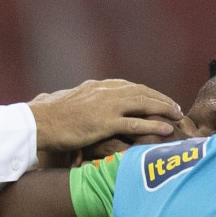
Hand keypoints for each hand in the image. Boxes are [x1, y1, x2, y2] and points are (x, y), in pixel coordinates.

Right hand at [31, 80, 182, 154]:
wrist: (38, 122)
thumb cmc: (49, 119)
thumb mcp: (70, 104)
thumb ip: (85, 103)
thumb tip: (90, 110)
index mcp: (97, 87)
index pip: (129, 87)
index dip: (147, 93)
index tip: (159, 99)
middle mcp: (104, 92)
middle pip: (141, 92)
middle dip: (160, 99)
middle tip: (175, 107)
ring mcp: (106, 106)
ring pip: (143, 104)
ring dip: (163, 109)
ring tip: (177, 115)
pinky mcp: (104, 122)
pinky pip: (135, 124)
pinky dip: (153, 126)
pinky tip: (166, 129)